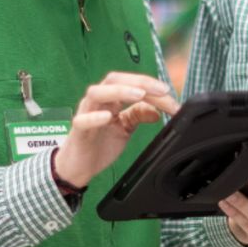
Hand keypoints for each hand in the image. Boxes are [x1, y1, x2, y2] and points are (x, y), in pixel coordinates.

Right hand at [53, 72, 178, 187]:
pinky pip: (83, 120)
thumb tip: (157, 111)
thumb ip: (138, 115)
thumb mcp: (125, 128)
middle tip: (160, 90)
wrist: (78, 166)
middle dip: (139, 82)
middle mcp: (97, 101)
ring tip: (139, 95)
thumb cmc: (99, 143)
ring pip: (97, 93)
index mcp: (110, 98)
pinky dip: (95, 117)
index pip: (131, 84)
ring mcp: (86, 113)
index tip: (169, 94)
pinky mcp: (78, 130)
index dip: (151, 86)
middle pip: (114, 80)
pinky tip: (108, 117)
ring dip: (120, 91)